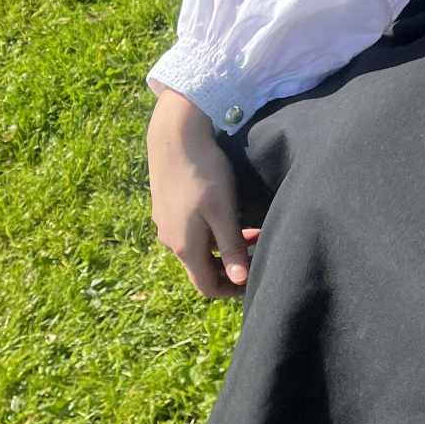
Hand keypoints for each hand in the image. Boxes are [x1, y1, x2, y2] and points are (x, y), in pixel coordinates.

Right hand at [147, 90, 260, 300]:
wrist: (175, 134)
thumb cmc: (204, 172)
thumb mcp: (223, 212)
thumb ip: (231, 247)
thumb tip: (239, 281)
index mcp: (184, 246)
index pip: (206, 286)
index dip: (231, 289)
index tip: (255, 277)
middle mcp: (170, 238)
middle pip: (202, 266)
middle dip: (231, 264)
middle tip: (259, 248)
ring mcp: (166, 221)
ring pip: (197, 245)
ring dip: (223, 244)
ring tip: (249, 228)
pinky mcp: (166, 204)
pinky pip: (190, 228)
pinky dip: (211, 229)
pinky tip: (226, 210)